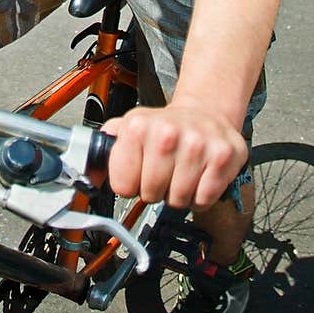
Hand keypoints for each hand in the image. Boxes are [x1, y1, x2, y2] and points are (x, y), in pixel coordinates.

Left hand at [103, 100, 247, 210]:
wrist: (205, 112)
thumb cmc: (165, 128)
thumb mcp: (130, 128)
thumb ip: (106, 149)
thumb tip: (89, 173)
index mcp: (137, 126)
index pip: (122, 186)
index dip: (130, 184)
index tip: (138, 172)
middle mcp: (167, 133)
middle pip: (150, 195)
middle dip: (155, 189)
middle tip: (164, 171)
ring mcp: (198, 144)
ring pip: (178, 199)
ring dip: (179, 193)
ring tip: (182, 171)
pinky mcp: (225, 156)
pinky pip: (204, 199)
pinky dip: (201, 195)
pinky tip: (199, 175)